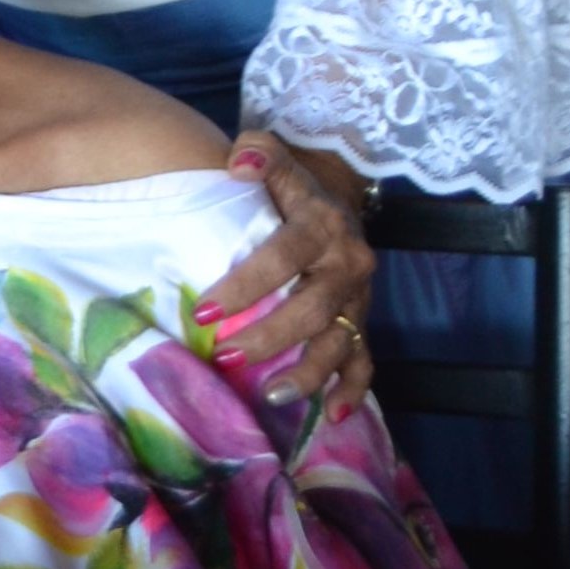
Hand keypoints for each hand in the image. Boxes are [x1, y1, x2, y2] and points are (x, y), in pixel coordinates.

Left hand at [201, 132, 375, 416]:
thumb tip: (238, 164)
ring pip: (339, 343)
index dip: (245, 286)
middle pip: (311, 309)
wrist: (336, 195)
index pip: (282, 258)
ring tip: (270, 394)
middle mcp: (348, 265)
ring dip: (307, 373)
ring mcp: (359, 298)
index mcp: (322, 225)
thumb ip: (256, 153)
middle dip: (269, 337)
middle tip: (226, 356)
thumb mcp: (274, 155)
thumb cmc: (289, 183)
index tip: (204, 312)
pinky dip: (352, 390)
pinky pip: (365, 361)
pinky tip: (332, 415)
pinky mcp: (362, 320)